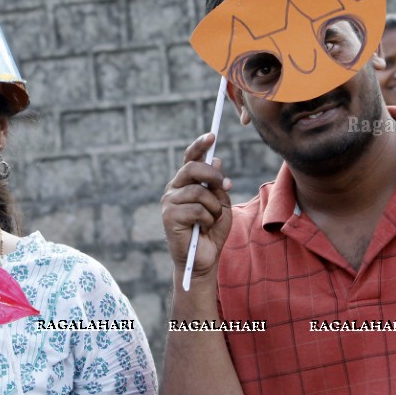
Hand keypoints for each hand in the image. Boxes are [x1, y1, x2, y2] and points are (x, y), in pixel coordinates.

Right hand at [161, 133, 233, 281]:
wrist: (202, 259)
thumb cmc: (211, 232)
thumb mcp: (221, 205)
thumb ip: (217, 185)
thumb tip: (216, 160)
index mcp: (185, 183)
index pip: (190, 158)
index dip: (200, 145)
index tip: (212, 135)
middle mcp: (174, 188)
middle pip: (193, 168)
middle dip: (214, 176)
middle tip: (226, 186)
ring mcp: (169, 201)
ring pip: (199, 192)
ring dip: (214, 207)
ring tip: (211, 220)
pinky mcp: (169, 216)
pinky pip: (197, 209)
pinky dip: (207, 219)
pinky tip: (203, 228)